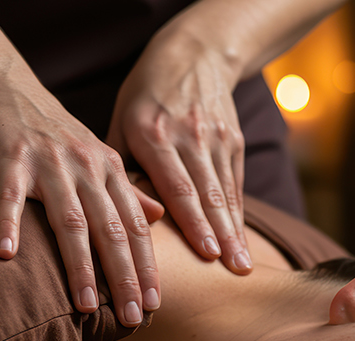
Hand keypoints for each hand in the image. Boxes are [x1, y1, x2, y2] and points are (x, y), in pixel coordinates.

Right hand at [0, 86, 167, 326]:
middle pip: (110, 230)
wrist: (7, 89)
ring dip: (80, 265)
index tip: (156, 304)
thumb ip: (127, 188)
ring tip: (87, 305)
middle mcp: (85, 167)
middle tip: (135, 317)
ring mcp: (48, 164)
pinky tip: (6, 256)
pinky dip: (7, 224)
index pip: (135, 226)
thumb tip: (160, 216)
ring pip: (69, 221)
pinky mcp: (10, 160)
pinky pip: (9, 197)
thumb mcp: (96, 156)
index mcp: (109, 170)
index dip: (147, 266)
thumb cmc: (52, 132)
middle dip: (125, 276)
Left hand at [107, 37, 252, 274]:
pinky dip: (237, 213)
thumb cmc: (145, 97)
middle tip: (231, 273)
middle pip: (207, 194)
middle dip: (218, 236)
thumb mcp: (122, 122)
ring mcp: (216, 137)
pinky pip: (235, 183)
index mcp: (153, 133)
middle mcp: (189, 135)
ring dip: (234, 231)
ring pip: (226, 191)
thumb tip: (112, 220)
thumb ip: (120, 168)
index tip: (204, 255)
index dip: (193, 222)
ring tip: (242, 266)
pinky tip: (239, 241)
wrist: (194, 54)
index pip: (176, 186)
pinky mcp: (233, 139)